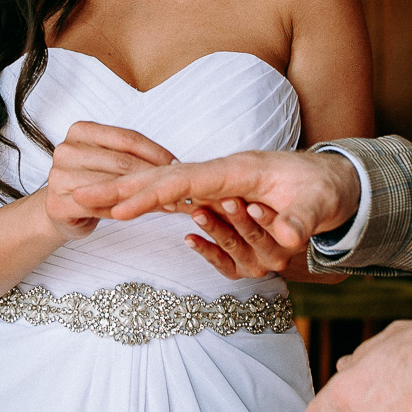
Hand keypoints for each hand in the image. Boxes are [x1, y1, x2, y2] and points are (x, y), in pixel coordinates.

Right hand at [40, 121, 176, 241]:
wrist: (61, 208)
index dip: (156, 152)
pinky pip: (100, 207)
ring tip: (167, 204)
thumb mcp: (109, 160)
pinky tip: (140, 213)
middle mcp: (66, 150)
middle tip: (178, 189)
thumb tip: (174, 164)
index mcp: (80, 130)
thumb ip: (133, 156)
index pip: (127, 138)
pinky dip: (123, 211)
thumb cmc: (91, 180)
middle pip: (122, 161)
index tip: (177, 165)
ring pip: (113, 185)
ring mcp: (58, 176)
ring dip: (143, 196)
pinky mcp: (57, 203)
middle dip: (153, 176)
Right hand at [73, 149, 360, 252]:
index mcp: (236, 171)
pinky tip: (141, 212)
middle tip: (76, 194)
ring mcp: (220, 188)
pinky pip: (182, 202)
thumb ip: (301, 221)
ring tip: (96, 198)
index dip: (148, 195)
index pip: (183, 182)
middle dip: (119, 188)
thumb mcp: (319, 205)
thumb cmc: (323, 187)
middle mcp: (222, 177)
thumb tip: (287, 240)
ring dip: (135, 195)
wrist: (335, 178)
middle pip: (160, 181)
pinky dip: (156, 202)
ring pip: (166, 191)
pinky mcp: (223, 201)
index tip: (115, 208)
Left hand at [186, 200, 300, 278]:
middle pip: (254, 236)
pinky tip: (190, 238)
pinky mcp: (238, 269)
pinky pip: (220, 262)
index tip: (253, 205)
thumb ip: (277, 193)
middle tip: (226, 201)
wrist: (278, 218)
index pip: (281, 229)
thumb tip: (267, 188)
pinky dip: (204, 249)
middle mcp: (276, 254)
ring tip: (199, 214)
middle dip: (238, 218)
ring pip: (233, 246)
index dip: (266, 218)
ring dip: (215, 229)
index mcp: (292, 237)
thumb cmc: (279, 197)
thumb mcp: (283, 193)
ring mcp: (256, 263)